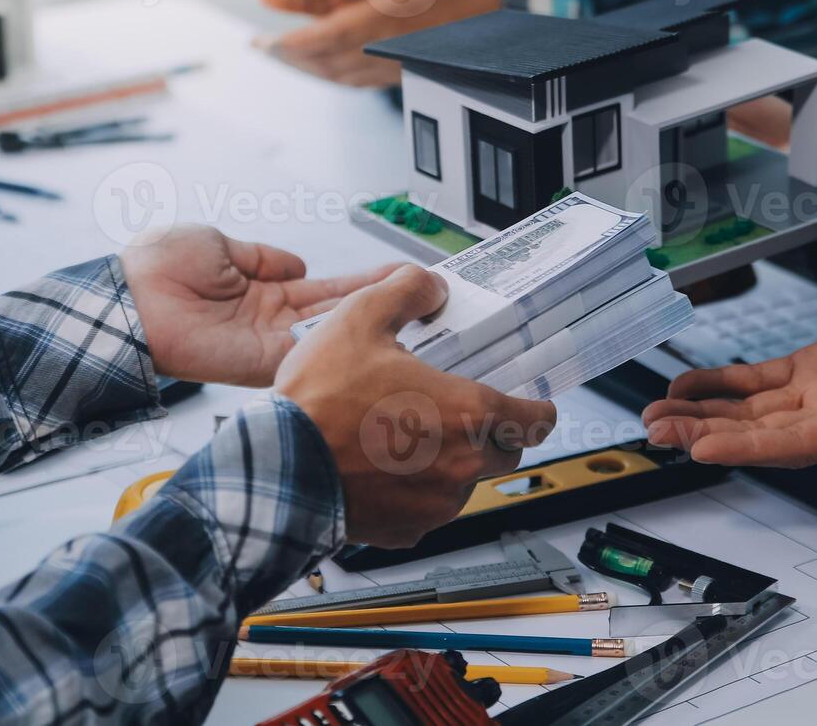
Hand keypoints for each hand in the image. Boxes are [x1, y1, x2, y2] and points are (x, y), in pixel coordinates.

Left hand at [120, 225, 398, 387]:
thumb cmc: (157, 268)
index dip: (362, 281)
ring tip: (416, 304)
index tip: (398, 272)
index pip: (326, 288)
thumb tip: (297, 263)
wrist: (128, 299)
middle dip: (382, 300)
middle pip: (340, 312)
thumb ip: (262, 256)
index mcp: (263, 292)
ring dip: (373, 321)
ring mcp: (270, 344)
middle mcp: (273, 321)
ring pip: (335, 332)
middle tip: (426, 291)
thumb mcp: (219, 244)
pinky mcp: (262, 362)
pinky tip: (378, 325)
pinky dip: (343, 340)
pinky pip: (311, 351)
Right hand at [275, 265, 557, 546]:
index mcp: (467, 413)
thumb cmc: (319, 401)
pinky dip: (414, 491)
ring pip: (464, 483)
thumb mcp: (361, 318)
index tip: (536, 406)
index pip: (536, 419)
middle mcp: (462, 464)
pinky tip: (382, 468)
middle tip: (458, 413)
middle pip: (504, 452)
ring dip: (449, 463)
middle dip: (491, 434)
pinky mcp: (407, 531)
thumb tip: (428, 286)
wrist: (278, 468)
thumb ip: (405, 292)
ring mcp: (436, 504)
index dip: (539, 410)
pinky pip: (427, 510)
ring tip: (406, 437)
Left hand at [642, 306, 816, 467]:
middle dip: (703, 433)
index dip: (745, 449)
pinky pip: (757, 381)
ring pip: (747, 411)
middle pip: (755, 434)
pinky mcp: (812, 370)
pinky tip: (687, 385)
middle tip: (655, 431)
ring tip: (655, 414)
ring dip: (700, 413)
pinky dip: (721, 384)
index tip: (700, 450)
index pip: (792, 446)